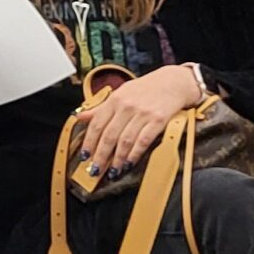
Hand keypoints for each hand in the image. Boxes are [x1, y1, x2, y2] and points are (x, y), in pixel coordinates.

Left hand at [75, 65, 205, 180]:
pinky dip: (135, 154)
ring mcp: (143, 114)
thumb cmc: (145, 89)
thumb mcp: (120, 93)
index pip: (97, 124)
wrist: (173, 82)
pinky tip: (129, 162)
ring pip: (125, 140)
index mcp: (114, 100)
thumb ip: (100, 108)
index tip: (85, 156)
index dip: (89, 142)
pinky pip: (144, 140)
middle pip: (109, 135)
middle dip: (101, 155)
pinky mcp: (158, 120)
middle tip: (96, 169)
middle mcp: (126, 107)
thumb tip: (80, 116)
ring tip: (113, 170)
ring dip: (118, 158)